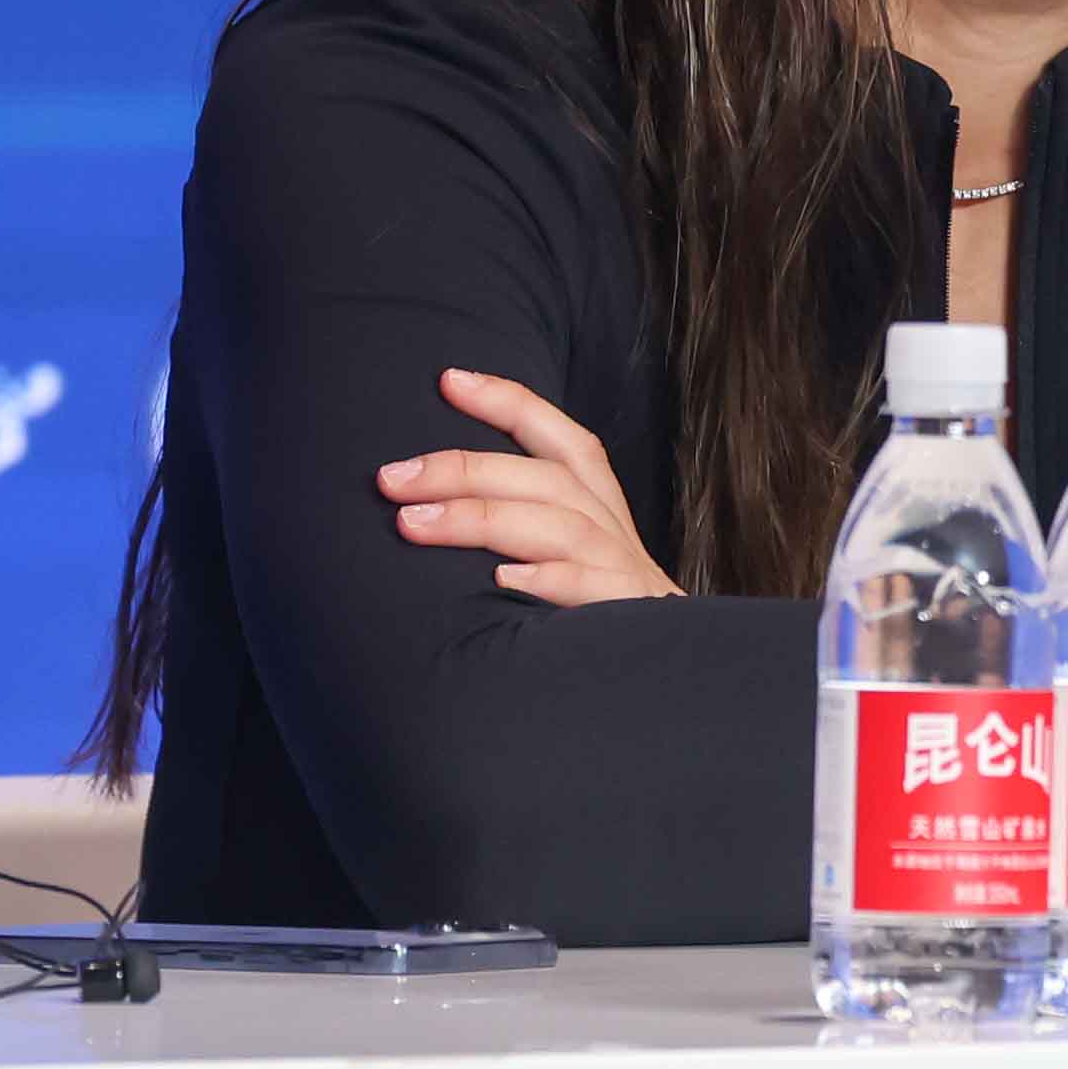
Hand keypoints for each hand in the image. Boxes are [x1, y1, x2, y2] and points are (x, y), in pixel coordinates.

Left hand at [375, 369, 681, 605]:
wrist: (677, 688)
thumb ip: (522, 527)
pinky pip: (594, 590)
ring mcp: (625, 573)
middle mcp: (612, 530)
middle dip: (462, 469)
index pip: (558, 437)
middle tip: (390, 479)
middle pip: (543, 478)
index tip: (448, 380)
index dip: (508, 402)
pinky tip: (501, 581)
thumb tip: (427, 506)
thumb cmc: (600, 617)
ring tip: (414, 524)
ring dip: (482, 519)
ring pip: (559, 526)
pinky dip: (551, 580)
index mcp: (598, 506)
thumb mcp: (571, 559)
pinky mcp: (632, 619)